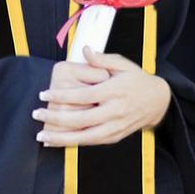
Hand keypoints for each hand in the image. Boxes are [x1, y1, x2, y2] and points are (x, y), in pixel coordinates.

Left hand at [33, 46, 171, 147]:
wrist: (157, 102)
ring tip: (41, 136)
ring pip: (84, 137)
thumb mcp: (123, 64)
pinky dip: (73, 144)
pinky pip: (91, 143)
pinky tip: (57, 143)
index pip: (83, 95)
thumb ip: (102, 59)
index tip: (43, 94)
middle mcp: (114, 112)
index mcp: (114, 91)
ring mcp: (115, 127)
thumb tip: (84, 49)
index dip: (62, 96)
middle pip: (81, 119)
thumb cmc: (136, 79)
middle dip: (56, 118)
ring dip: (61, 138)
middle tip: (36, 113)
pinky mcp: (114, 137)